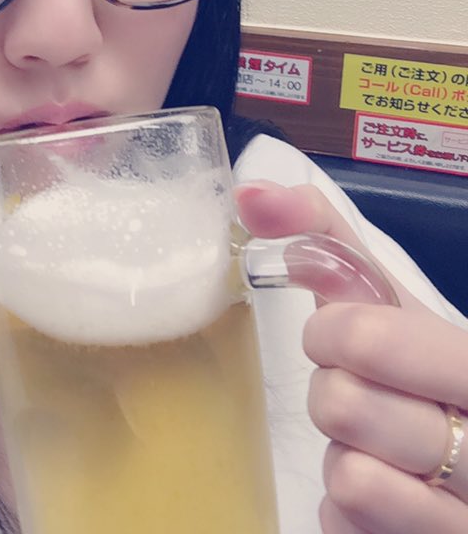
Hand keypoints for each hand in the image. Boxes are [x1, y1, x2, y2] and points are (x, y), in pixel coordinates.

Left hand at [235, 179, 467, 533]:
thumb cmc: (420, 363)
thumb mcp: (389, 295)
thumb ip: (327, 237)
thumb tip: (250, 195)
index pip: (364, 337)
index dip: (332, 332)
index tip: (343, 333)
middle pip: (342, 406)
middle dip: (334, 390)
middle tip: (359, 388)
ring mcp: (463, 513)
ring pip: (349, 476)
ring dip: (343, 450)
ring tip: (374, 438)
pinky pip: (346, 525)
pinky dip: (346, 504)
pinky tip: (382, 483)